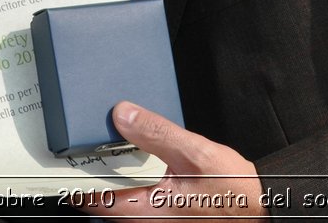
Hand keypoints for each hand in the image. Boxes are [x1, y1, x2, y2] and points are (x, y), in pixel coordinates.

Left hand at [76, 102, 265, 217]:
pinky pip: (137, 195)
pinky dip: (132, 176)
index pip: (92, 197)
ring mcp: (154, 219)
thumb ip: (157, 133)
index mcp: (144, 209)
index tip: (65, 153)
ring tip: (114, 143)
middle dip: (95, 168)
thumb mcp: (196, 153)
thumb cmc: (235, 194)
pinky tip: (141, 156)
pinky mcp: (164, 214)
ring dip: (114, 171)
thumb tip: (122, 115)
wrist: (262, 210)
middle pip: (102, 195)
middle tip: (89, 138)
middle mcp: (144, 220)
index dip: (74, 174)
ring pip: (120, 196)